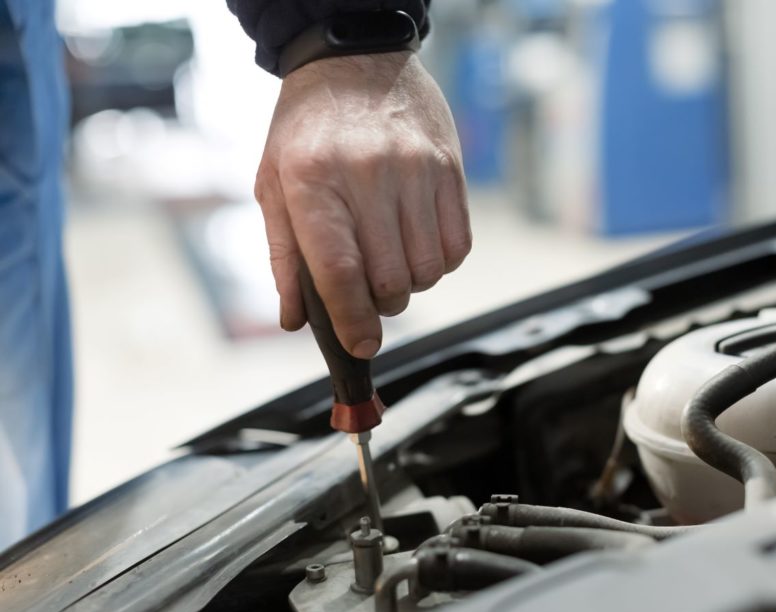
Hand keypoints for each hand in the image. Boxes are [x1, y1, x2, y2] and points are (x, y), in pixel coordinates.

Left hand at [255, 52, 470, 357]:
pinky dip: (441, 262)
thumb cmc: (309, 129)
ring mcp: (415, 171)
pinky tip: (418, 242)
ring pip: (428, 270)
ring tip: (392, 258)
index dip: (351, 320)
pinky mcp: (449, 170)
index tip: (362, 346)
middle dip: (380, 304)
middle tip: (368, 290)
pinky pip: (458, 246)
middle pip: (390, 280)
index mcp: (312, 181)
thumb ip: (286, 256)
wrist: (357, 60)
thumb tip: (297, 320)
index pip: (339, 270)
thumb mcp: (275, 184)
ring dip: (411, 283)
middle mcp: (367, 175)